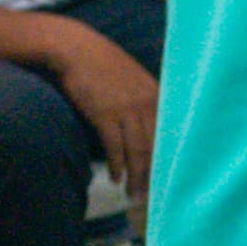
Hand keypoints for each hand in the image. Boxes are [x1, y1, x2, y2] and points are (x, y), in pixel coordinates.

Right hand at [42, 23, 161, 213]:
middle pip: (157, 147)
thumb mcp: (132, 78)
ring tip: (134, 194)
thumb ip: (145, 99)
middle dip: (156, 175)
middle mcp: (147, 104)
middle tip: (154, 196)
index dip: (172, 159)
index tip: (171, 178)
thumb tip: (150, 125)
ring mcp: (126, 109)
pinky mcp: (105, 114)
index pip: (171, 134)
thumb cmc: (100, 63)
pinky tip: (115, 177)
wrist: (74, 48)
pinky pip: (115, 147)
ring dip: (137, 176)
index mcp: (157, 95)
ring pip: (139, 151)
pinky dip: (117, 165)